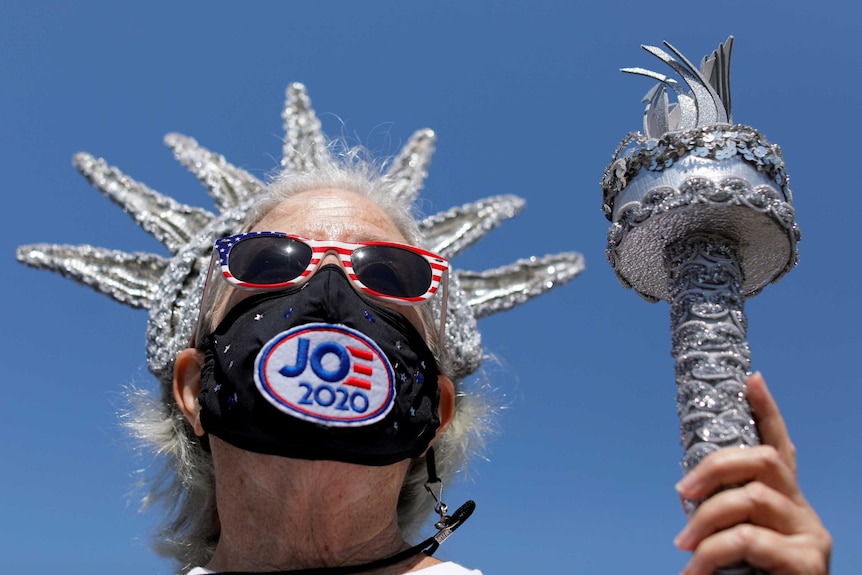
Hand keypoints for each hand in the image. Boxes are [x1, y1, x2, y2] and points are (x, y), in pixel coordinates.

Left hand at [673, 372, 831, 574]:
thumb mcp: (736, 544)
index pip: (779, 446)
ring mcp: (810, 535)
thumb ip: (724, 516)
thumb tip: (685, 494)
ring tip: (684, 548)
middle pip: (761, 460)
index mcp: (782, 502)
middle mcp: (801, 511)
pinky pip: (750, 540)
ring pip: (750, 498)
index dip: (767, 411)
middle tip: (681, 493)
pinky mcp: (809, 563)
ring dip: (706, 520)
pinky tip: (694, 573)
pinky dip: (713, 554)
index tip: (751, 378)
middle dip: (714, 468)